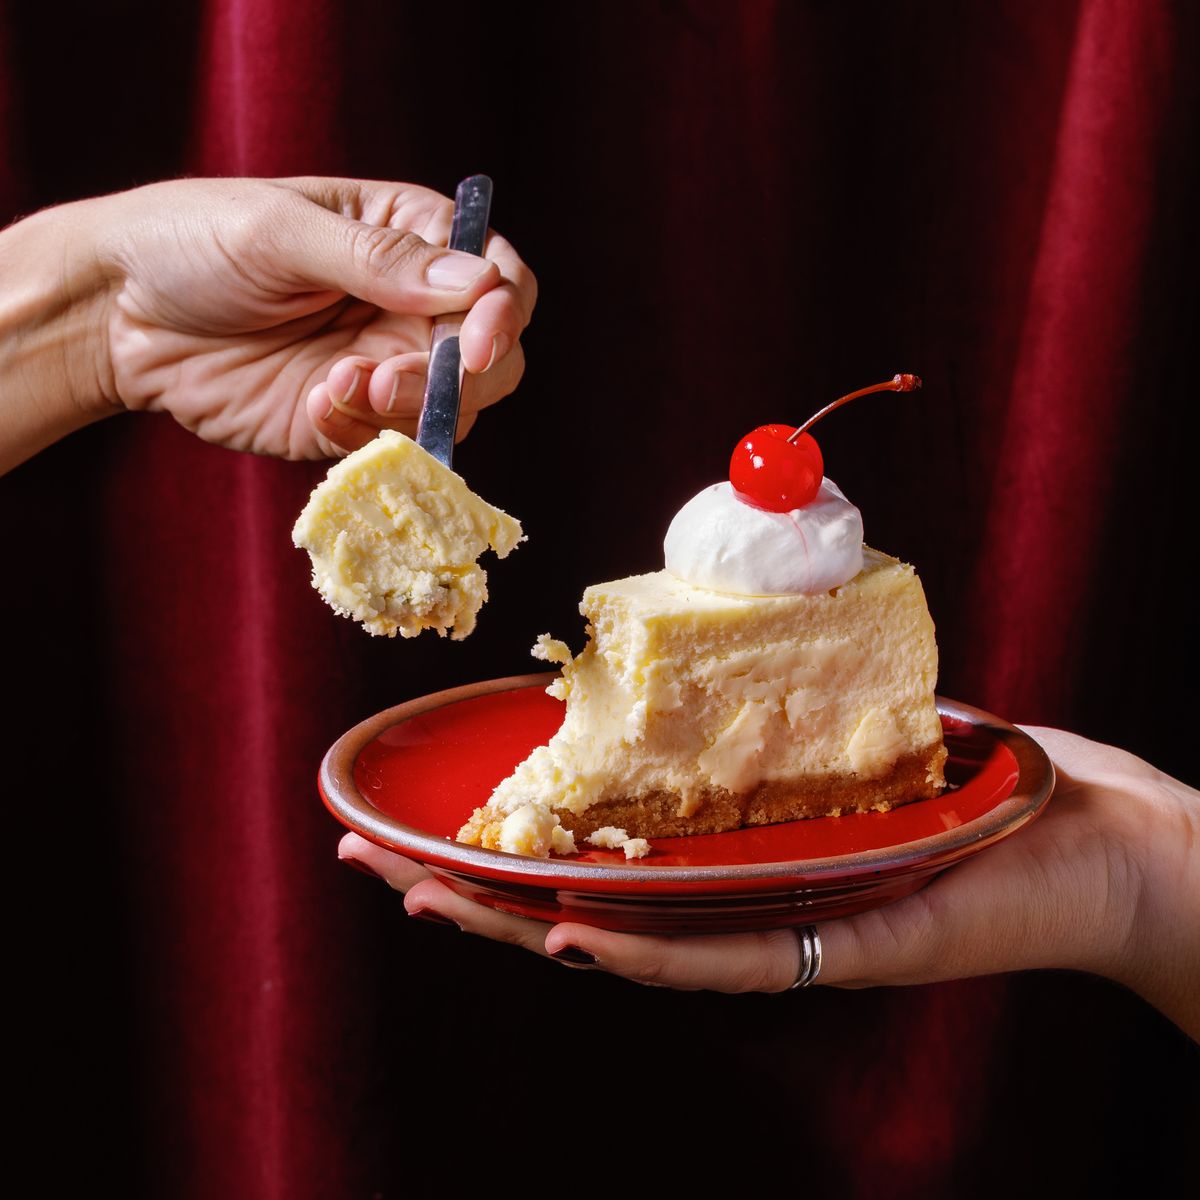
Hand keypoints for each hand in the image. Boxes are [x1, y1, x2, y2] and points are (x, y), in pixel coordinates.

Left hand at [0, 177, 534, 469]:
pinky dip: (363, 433)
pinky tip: (313, 404)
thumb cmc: (193, 240)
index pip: (499, 278)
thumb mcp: (281, 232)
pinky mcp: (351, 419)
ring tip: (339, 388)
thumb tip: (480, 282)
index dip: (502, 313)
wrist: (118, 315)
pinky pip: (391, 443)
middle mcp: (410, 305)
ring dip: (409, 409)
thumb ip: (381, 259)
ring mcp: (384, 365)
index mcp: (409, 237)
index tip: (473, 343)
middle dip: (458, 376)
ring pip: (451, 408)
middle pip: (491, 355)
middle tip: (391, 379)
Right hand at [338, 729, 1198, 1035]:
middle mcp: (737, 890)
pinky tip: (559, 938)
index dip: (509, 828)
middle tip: (371, 860)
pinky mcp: (832, 947)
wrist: (1104, 838)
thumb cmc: (988, 775)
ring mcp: (777, 926)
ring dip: (518, 924)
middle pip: (585, 894)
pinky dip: (638, 949)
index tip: (424, 805)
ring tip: (425, 898)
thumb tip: (722, 620)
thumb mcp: (864, 711)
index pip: (601, 837)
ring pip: (627, 936)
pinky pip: (722, 955)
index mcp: (732, 836)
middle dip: (474, 882)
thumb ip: (788, 681)